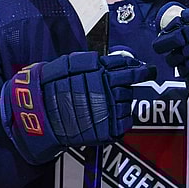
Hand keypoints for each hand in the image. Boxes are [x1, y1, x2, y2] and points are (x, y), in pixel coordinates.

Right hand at [1, 51, 155, 164]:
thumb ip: (91, 63)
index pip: (124, 64)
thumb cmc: (50, 88)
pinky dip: (124, 118)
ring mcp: (108, 107)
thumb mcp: (68, 66)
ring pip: (128, 100)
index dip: (135, 64)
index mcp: (97, 70)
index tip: (141, 65)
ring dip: (128, 98)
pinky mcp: (107, 127)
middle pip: (131, 80)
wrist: (39, 114)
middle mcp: (106, 86)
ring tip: (120, 99)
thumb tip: (112, 60)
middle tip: (149, 73)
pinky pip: (125, 121)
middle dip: (142, 75)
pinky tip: (118, 115)